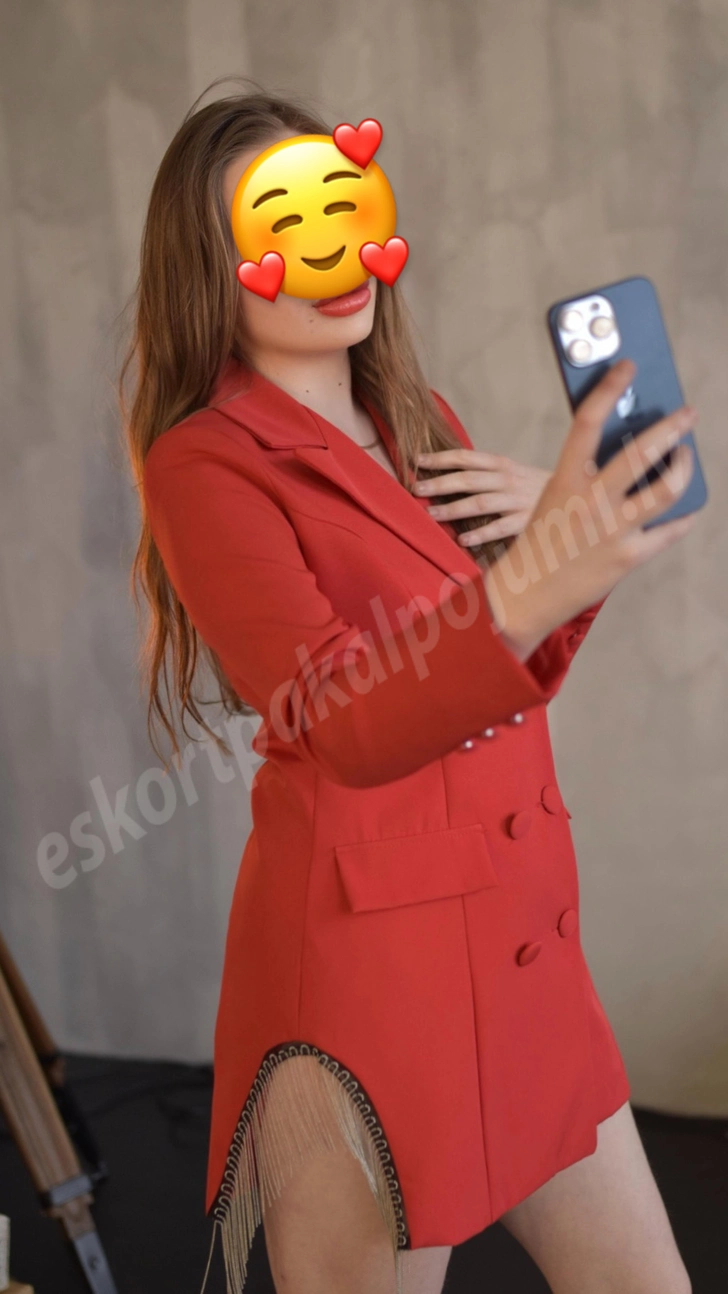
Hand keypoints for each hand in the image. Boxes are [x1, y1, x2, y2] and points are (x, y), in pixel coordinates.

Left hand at [415, 448, 551, 543]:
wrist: (580, 498)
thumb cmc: (536, 489)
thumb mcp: (513, 474)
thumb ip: (486, 474)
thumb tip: (450, 475)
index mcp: (503, 464)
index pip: (466, 457)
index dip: (440, 458)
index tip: (417, 460)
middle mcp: (509, 479)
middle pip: (469, 479)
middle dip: (440, 483)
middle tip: (416, 489)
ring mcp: (518, 500)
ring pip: (480, 502)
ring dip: (453, 509)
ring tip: (432, 515)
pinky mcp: (527, 522)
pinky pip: (500, 528)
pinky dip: (480, 534)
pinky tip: (463, 540)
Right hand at [483, 358, 700, 661]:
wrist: (526, 596)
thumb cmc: (541, 542)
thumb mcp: (554, 499)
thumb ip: (586, 476)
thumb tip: (628, 450)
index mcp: (564, 480)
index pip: (588, 422)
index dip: (609, 388)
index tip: (627, 366)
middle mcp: (590, 501)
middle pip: (642, 452)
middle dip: (672, 427)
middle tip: (687, 413)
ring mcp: (612, 530)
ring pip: (667, 489)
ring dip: (685, 468)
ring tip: (687, 457)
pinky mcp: (628, 557)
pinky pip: (669, 530)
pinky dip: (683, 517)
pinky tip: (687, 509)